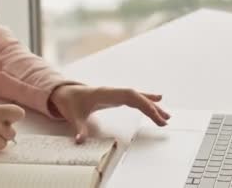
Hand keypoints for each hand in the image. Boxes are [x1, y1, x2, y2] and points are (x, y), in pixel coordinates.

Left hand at [49, 85, 170, 142]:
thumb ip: (79, 128)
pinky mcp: (117, 97)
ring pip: (138, 97)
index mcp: (106, 93)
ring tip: (166, 116)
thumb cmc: (71, 101)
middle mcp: (114, 91)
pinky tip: (158, 101)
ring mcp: (116, 93)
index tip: (154, 114)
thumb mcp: (73, 116)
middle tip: (164, 120)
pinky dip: (146, 100)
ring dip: (152, 105)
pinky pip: (134, 98)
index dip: (144, 103)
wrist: (66, 92)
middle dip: (152, 108)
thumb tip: (80, 140)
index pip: (129, 96)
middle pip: (137, 97)